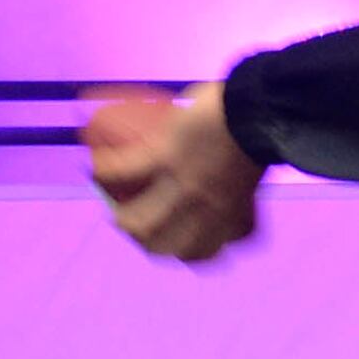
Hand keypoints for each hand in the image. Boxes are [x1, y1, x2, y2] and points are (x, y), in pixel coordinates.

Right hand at [86, 84, 262, 262]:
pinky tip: (94, 167)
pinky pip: (122, 170)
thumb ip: (244, 188)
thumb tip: (239, 191)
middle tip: (137, 227)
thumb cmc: (265, 130)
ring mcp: (181, 184)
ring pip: (137, 221)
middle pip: (162, 244)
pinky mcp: (162, 156)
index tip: (174, 245)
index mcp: (230, 215)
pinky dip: (104, 170)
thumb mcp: (258, 174)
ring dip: (123, 219)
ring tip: (115, 208)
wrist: (262, 104)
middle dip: (145, 243)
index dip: (183, 254)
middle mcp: (205, 208)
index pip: (201, 252)